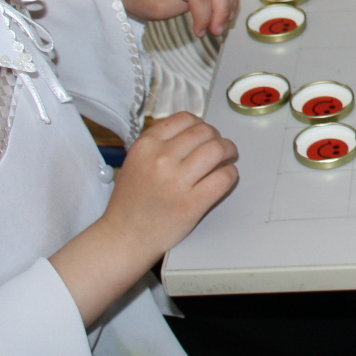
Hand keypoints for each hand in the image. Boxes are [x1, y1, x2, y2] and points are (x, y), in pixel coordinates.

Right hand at [50, 113, 239, 326]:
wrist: (125, 236)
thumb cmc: (131, 201)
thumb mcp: (136, 161)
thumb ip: (160, 144)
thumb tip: (196, 131)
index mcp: (146, 145)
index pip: (185, 119)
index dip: (201, 125)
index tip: (204, 134)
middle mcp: (161, 158)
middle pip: (205, 132)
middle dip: (218, 137)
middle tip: (220, 148)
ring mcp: (178, 181)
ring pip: (219, 149)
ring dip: (229, 151)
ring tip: (228, 159)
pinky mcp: (193, 203)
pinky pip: (225, 177)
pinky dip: (230, 174)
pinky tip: (225, 177)